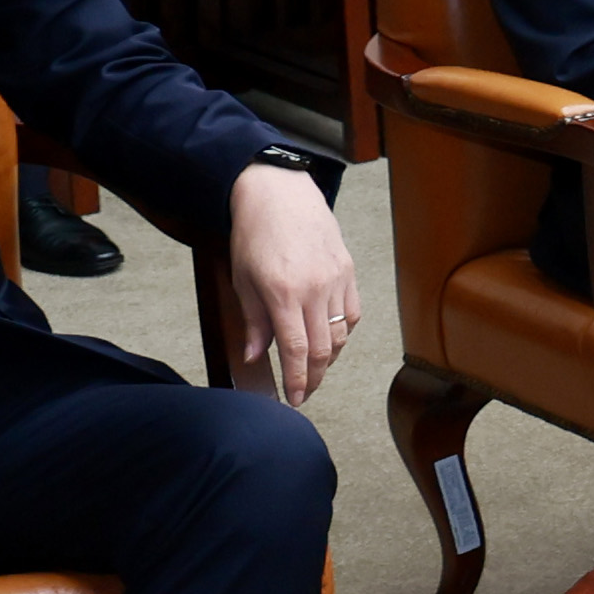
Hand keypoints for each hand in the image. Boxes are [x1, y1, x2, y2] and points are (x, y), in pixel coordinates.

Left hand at [219, 165, 358, 402]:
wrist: (280, 193)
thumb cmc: (254, 235)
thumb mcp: (242, 280)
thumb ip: (253, 322)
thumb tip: (255, 357)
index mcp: (283, 293)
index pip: (296, 351)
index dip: (297, 380)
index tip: (295, 399)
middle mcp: (314, 289)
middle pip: (322, 349)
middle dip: (313, 377)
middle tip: (305, 393)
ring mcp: (336, 279)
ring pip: (340, 335)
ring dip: (327, 357)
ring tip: (313, 367)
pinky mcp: (348, 270)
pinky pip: (351, 314)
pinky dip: (342, 333)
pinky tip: (329, 338)